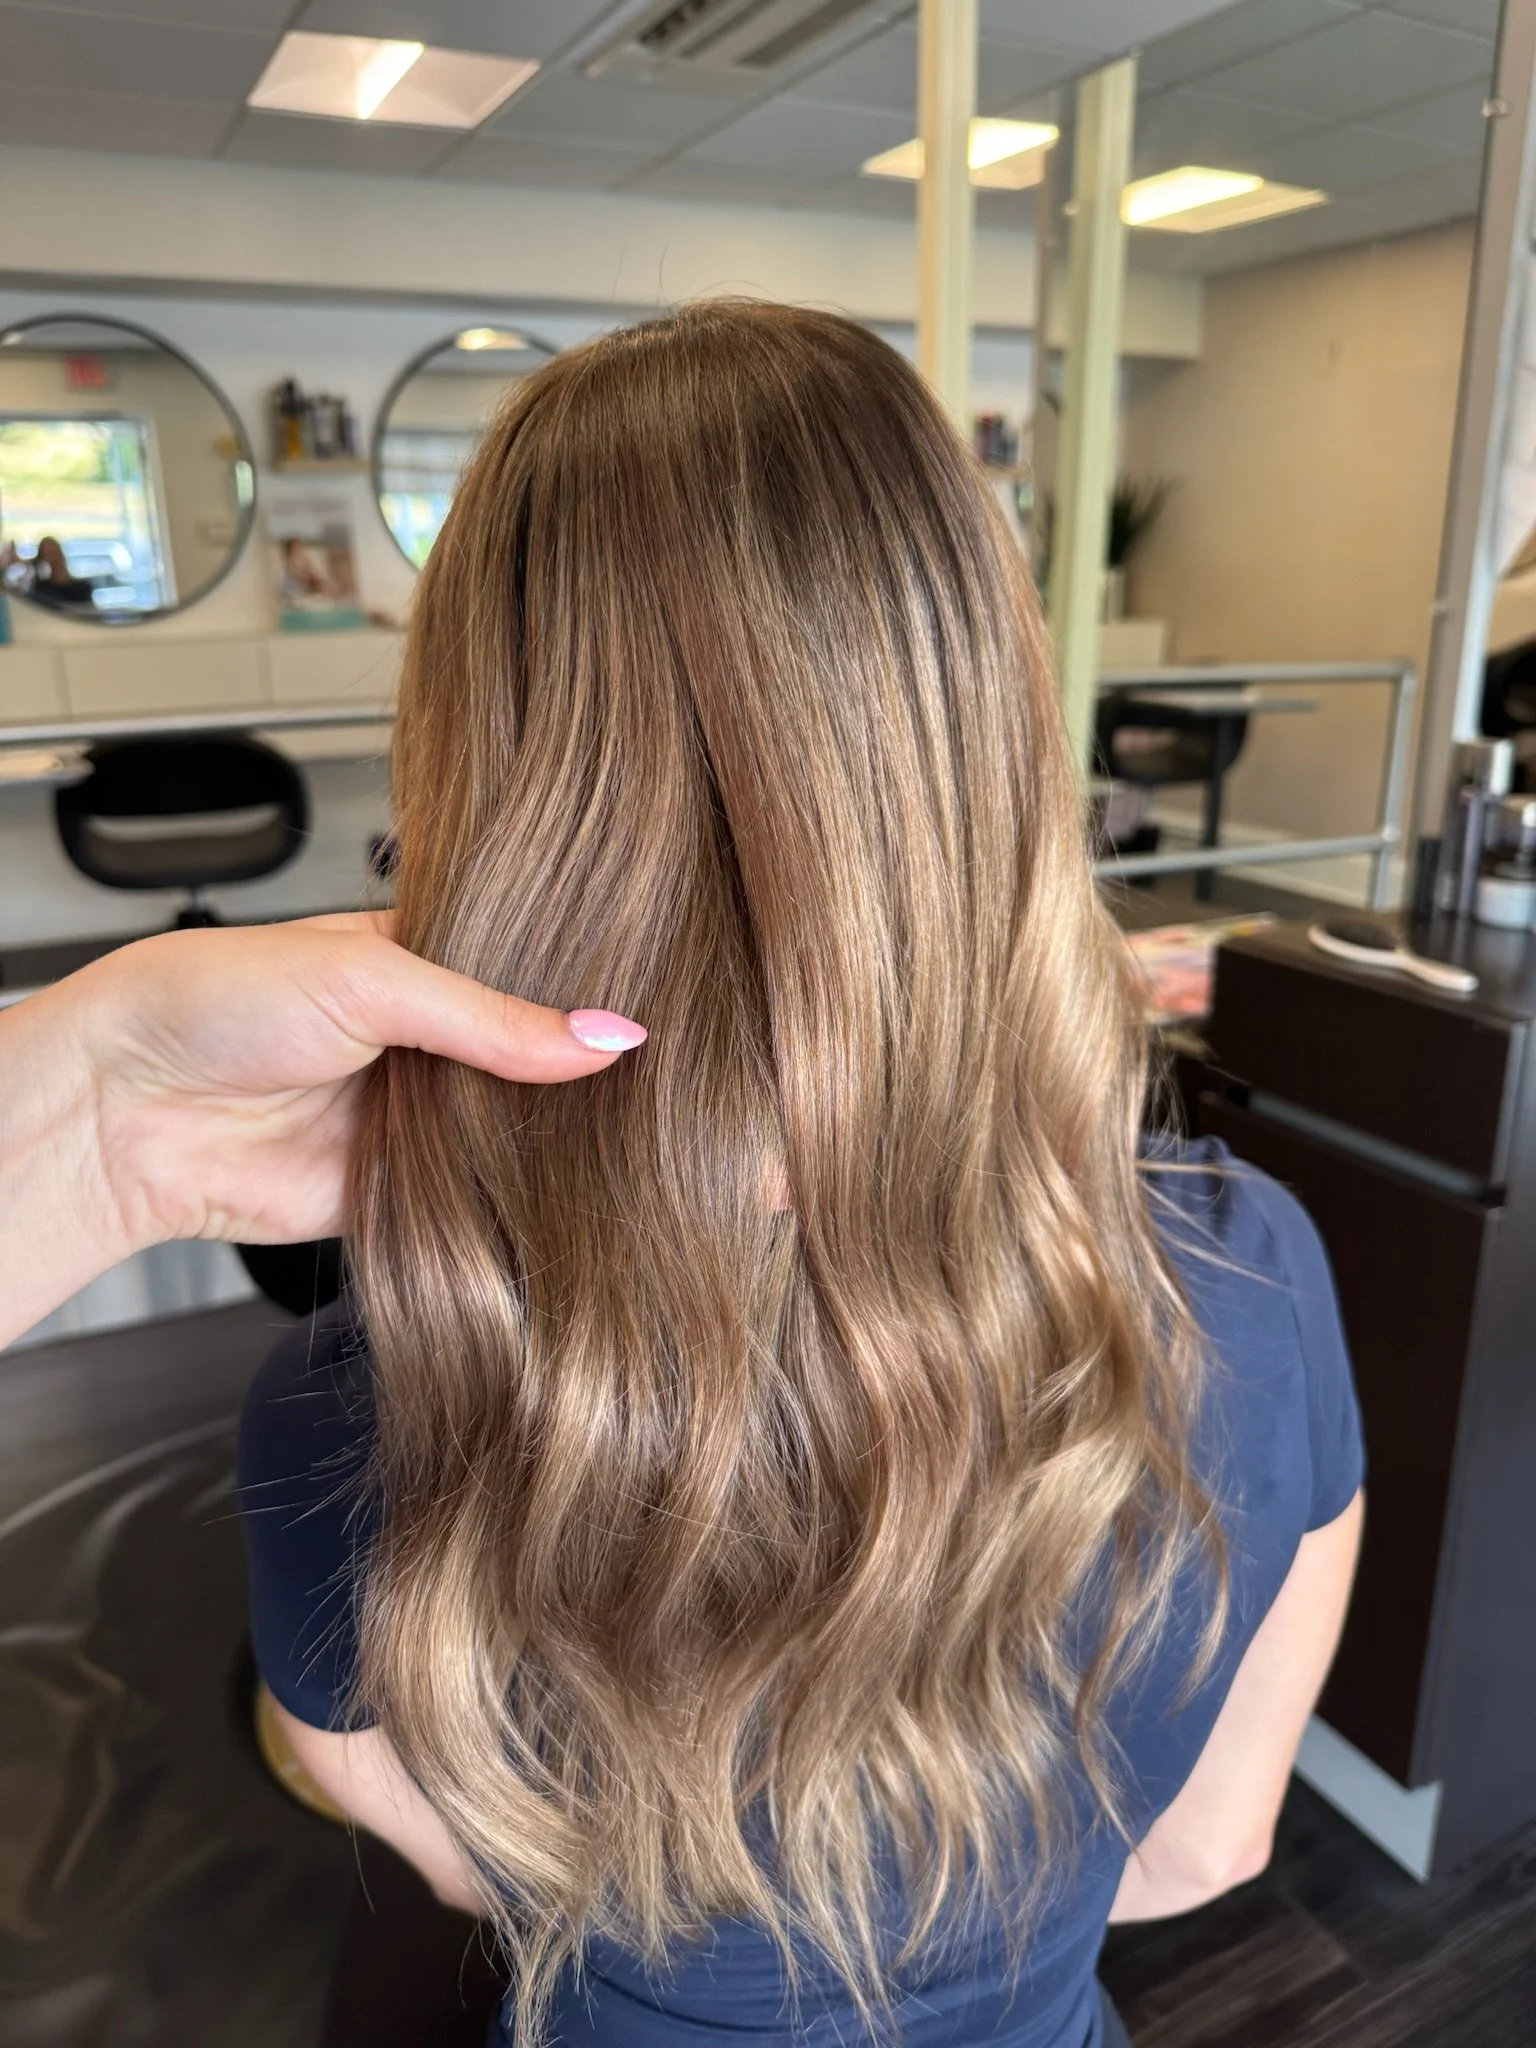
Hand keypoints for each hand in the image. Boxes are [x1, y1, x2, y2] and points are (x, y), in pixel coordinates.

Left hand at [0, 913, 644, 1344]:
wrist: (124, 1111)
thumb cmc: (215, 1002)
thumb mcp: (370, 978)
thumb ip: (494, 1016)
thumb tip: (610, 1038)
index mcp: (429, 959)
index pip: (539, 973)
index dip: (598, 989)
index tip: (679, 1008)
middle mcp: (433, 1042)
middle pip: (540, 1062)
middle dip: (594, 1078)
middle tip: (683, 1088)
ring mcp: (422, 1121)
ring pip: (521, 1138)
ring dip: (567, 1147)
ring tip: (661, 1143)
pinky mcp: (404, 1199)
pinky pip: (482, 1208)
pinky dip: (522, 1210)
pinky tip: (588, 1201)